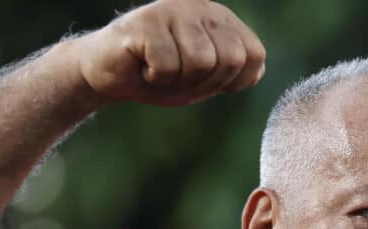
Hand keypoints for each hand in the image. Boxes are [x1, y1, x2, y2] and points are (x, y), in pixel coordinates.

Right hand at [73, 0, 265, 107]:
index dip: (230, 81)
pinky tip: (142, 66)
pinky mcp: (147, 21)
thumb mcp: (205, 78)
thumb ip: (235, 71)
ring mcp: (174, 10)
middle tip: (177, 75)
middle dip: (204, 82)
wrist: (109, 74)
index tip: (203, 80)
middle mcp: (202, 6)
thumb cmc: (159, 76)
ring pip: (200, 62)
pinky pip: (167, 65)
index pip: (254, 56)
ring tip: (159, 69)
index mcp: (222, 19)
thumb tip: (258, 68)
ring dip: (177, 79)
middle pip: (230, 60)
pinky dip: (154, 78)